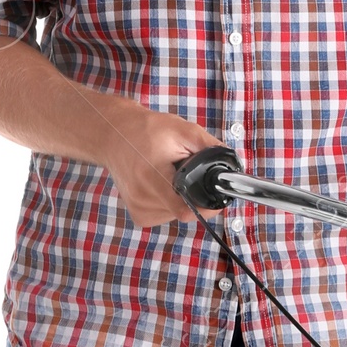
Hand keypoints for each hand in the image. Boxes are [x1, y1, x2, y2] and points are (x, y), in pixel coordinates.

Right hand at [100, 101, 226, 227]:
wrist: (113, 136)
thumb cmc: (146, 130)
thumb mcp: (182, 130)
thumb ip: (210, 147)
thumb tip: (233, 166)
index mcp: (152, 176)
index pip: (186, 209)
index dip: (208, 206)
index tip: (216, 196)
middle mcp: (143, 197)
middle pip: (186, 211)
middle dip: (195, 195)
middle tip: (184, 172)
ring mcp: (139, 209)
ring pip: (177, 214)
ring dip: (182, 198)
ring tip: (168, 175)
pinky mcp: (138, 216)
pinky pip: (166, 215)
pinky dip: (170, 202)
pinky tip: (160, 184)